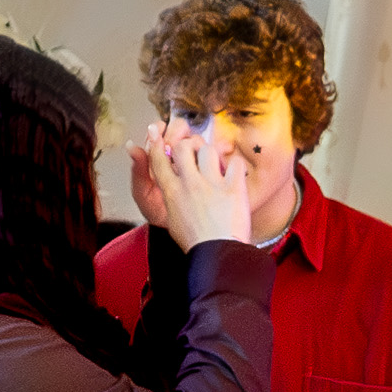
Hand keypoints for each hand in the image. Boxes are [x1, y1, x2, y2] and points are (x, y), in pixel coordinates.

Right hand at [132, 115, 257, 256]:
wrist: (218, 255)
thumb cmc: (196, 242)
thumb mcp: (173, 219)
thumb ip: (171, 196)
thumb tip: (171, 183)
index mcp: (171, 192)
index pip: (159, 159)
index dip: (157, 144)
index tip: (159, 136)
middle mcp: (190, 184)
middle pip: (182, 146)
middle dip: (187, 145)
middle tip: (194, 152)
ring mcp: (212, 184)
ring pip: (208, 149)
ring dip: (210, 153)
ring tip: (214, 164)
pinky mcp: (234, 187)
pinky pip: (235, 162)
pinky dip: (235, 165)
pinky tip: (233, 174)